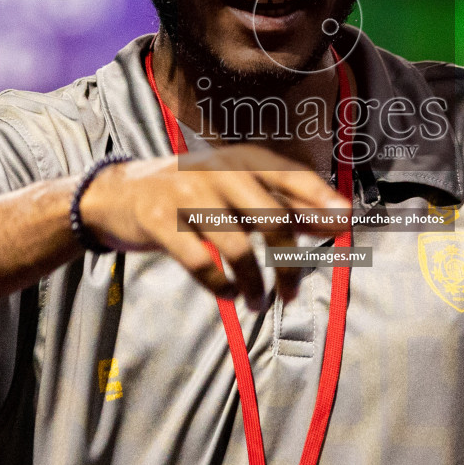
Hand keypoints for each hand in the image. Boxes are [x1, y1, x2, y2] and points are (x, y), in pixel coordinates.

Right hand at [77, 144, 349, 307]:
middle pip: (272, 218)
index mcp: (243, 160)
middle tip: (291, 295)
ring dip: (253, 285)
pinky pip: (200, 262)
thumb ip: (284, 203)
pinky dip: (220, 285)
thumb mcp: (237, 190)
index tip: (345, 222)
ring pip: (239, 247)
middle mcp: (219, 171)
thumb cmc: (193, 195)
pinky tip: (228, 294)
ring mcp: (187, 194)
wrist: (118, 193)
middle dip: (290, 263)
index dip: (320, 199)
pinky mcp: (159, 221)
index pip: (292, 177)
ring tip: (256, 303)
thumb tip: (339, 219)